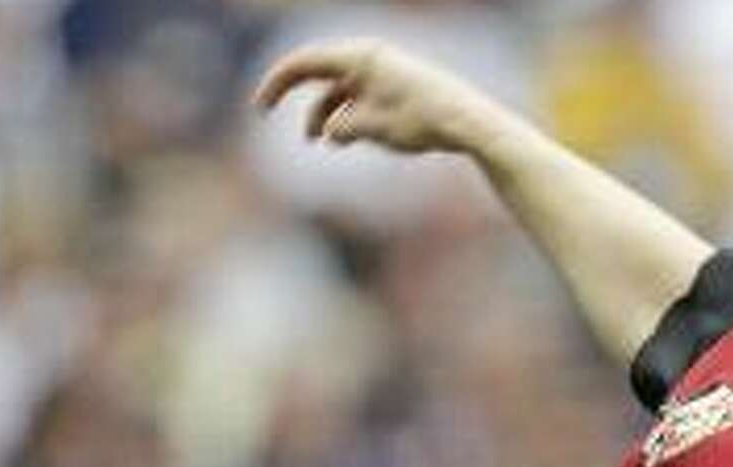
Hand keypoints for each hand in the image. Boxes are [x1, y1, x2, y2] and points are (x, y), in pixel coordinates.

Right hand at [252, 38, 500, 155]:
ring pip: (343, 91)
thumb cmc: (423, 121)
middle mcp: (370, 59)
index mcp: (359, 57)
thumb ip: (343, 127)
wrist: (471, 123)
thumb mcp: (374, 127)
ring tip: (324, 142)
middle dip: (307, 106)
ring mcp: (385, 72)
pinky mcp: (398, 87)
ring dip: (329, 116)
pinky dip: (351, 116)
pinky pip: (362, 98)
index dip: (277, 84)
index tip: (261, 110)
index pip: (304, 63)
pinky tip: (347, 139)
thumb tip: (333, 132)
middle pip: (322, 78)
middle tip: (297, 136)